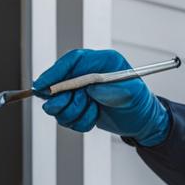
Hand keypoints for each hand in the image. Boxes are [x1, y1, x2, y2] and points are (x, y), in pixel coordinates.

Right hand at [33, 48, 170, 146]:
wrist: (143, 121)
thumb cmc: (140, 102)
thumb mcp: (127, 92)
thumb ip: (104, 88)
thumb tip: (82, 88)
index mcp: (101, 62)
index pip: (72, 61)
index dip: (54, 73)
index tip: (41, 86)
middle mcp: (87, 74)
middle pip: (57, 83)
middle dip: (64, 99)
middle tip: (80, 105)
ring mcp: (81, 91)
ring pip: (58, 105)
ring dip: (74, 113)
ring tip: (92, 112)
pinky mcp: (78, 107)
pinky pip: (65, 118)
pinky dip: (78, 122)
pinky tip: (93, 118)